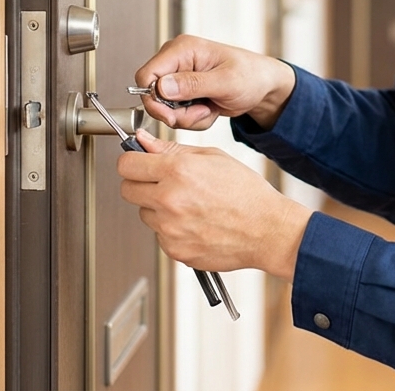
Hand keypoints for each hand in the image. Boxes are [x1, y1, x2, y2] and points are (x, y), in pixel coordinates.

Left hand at [117, 129, 311, 278]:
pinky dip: (172, 229)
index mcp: (178, 171)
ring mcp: (170, 228)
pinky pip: (160, 235)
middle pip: (127, 190)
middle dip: (140, 184)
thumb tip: (145, 143)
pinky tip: (195, 223)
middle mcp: (169, 200)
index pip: (127, 164)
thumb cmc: (247, 194)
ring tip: (189, 206)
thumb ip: (173, 149)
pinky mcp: (175, 250)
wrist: (267, 230)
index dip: (132, 161)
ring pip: (144, 213)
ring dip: (158, 208)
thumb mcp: (213, 157)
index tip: (137, 163)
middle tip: (161, 184)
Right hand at [134, 34, 296, 129]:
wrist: (262, 86)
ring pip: (164, 109)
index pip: (146, 75)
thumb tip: (161, 87)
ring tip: (210, 108)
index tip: (173, 113)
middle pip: (152, 96)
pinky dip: (193, 118)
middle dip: (177, 112)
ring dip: (188, 117)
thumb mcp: (225, 82)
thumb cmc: (251, 75)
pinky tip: (209, 109)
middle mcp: (176, 61)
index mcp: (182, 49)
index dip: (153, 98)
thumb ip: (193, 84)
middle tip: (202, 111)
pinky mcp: (183, 92)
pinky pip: (176, 114)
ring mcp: (178, 78)